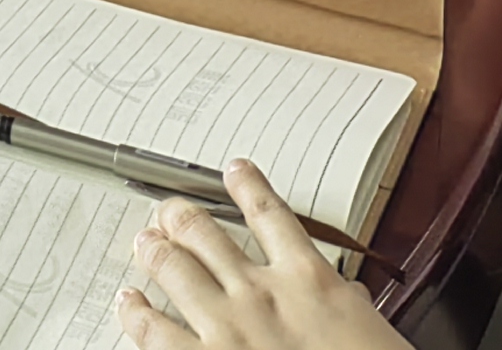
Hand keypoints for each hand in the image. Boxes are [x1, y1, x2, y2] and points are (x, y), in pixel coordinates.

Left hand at [115, 165, 398, 349]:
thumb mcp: (373, 329)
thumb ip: (350, 305)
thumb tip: (350, 297)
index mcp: (309, 280)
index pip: (271, 214)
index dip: (247, 186)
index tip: (235, 171)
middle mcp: (261, 293)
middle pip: (204, 232)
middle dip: (179, 216)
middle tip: (169, 211)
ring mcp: (227, 326)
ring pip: (173, 267)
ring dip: (154, 251)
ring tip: (145, 242)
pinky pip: (154, 330)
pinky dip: (136, 312)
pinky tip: (129, 303)